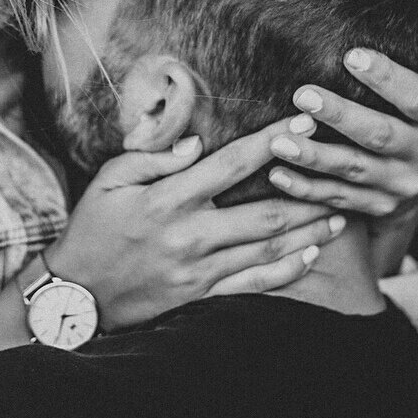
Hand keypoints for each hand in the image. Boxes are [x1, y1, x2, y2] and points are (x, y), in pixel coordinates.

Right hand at [44, 121, 346, 331]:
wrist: (76, 294)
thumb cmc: (92, 229)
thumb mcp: (107, 181)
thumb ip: (151, 159)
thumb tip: (195, 144)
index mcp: (168, 199)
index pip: (231, 164)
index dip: (271, 141)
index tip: (302, 121)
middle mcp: (191, 235)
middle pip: (265, 212)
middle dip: (308, 189)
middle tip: (341, 169)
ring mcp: (200, 270)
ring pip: (268, 249)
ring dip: (310, 231)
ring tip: (341, 213)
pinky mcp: (202, 296)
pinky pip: (255, 283)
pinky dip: (288, 270)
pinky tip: (312, 255)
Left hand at [264, 0, 417, 217]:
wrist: (415, 182)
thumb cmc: (415, 116)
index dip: (387, 77)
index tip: (351, 54)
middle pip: (380, 135)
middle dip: (341, 116)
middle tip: (303, 95)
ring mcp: (399, 184)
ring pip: (352, 170)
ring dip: (314, 155)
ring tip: (278, 139)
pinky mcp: (373, 206)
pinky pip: (334, 198)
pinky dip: (304, 188)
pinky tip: (276, 173)